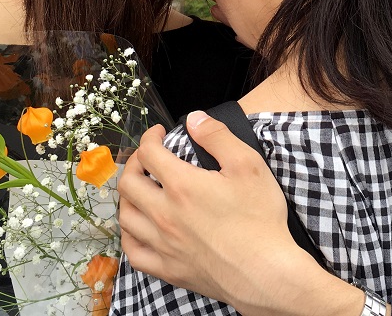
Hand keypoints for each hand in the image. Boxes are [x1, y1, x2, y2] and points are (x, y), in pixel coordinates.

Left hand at [118, 114, 363, 315]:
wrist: (265, 272)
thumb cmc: (259, 219)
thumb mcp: (248, 165)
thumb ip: (218, 136)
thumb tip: (195, 118)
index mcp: (182, 186)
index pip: (149, 153)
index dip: (150, 137)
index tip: (159, 134)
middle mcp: (164, 214)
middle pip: (129, 184)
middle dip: (134, 163)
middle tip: (148, 158)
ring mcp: (163, 244)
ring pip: (126, 217)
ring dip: (128, 198)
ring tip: (141, 190)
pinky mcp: (168, 269)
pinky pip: (133, 252)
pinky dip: (130, 236)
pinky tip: (139, 229)